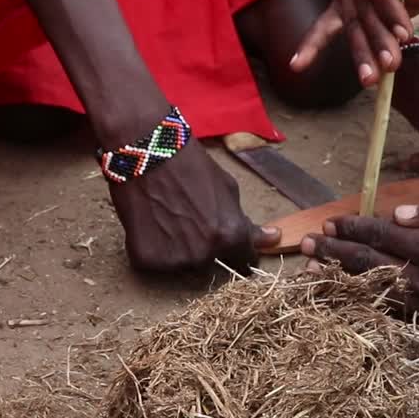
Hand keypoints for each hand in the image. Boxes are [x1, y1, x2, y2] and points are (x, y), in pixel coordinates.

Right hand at [110, 143, 278, 273]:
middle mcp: (204, 256)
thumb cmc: (191, 165)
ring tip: (167, 220)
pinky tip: (150, 224)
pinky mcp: (145, 260)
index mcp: (231, 237)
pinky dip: (154, 248)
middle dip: (206, 249)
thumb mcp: (228, 189)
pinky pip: (156, 262)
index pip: (244, 263)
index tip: (226, 241)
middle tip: (189, 221)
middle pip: (211, 265)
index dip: (237, 251)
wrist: (147, 151)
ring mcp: (174, 261)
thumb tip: (273, 239)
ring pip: (183, 265)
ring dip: (179, 251)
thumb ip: (247, 223)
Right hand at [292, 0, 418, 86]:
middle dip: (377, 39)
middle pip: (363, 7)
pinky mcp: (339, 6)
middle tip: (391, 64)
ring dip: (360, 54)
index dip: (390, 9)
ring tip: (369, 80)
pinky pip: (323, 27)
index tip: (406, 34)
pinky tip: (297, 65)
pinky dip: (311, 46)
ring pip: (351, 24)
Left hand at [299, 194, 418, 361]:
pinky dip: (368, 310)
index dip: (353, 228)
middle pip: (367, 266)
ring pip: (374, 295)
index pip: (382, 234)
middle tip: (307, 249)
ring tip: (314, 279)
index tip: (331, 223)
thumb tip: (405, 209)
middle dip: (334, 256)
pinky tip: (354, 306)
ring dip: (342, 285)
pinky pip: (394, 318)